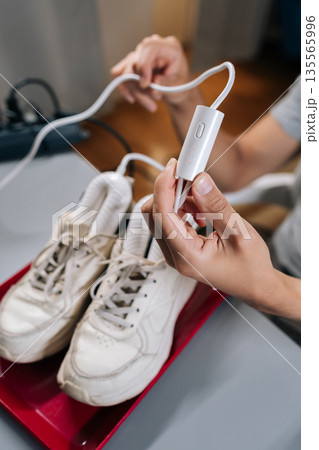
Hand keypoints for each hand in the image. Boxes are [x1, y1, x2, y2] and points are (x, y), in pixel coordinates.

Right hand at [111, 35, 192, 111]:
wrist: (177, 90)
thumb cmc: (180, 85)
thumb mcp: (179, 86)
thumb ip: (166, 84)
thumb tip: (153, 83)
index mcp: (168, 46)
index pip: (149, 47)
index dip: (144, 65)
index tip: (145, 84)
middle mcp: (152, 47)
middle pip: (135, 62)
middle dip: (140, 87)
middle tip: (153, 104)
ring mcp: (140, 54)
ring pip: (126, 71)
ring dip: (136, 92)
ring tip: (150, 105)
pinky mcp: (131, 63)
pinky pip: (118, 74)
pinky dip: (124, 88)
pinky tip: (132, 99)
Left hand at [142, 159, 300, 319]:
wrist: (255, 285)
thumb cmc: (250, 266)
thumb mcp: (237, 231)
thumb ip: (215, 205)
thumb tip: (198, 181)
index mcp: (187, 257)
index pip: (163, 216)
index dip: (164, 187)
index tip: (173, 167)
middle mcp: (175, 257)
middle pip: (154, 215)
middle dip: (169, 191)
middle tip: (190, 177)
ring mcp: (175, 254)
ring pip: (161, 217)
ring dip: (177, 200)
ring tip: (202, 198)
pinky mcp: (179, 249)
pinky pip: (170, 223)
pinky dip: (182, 210)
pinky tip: (201, 211)